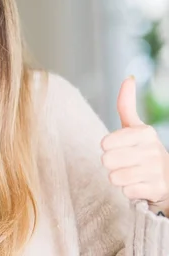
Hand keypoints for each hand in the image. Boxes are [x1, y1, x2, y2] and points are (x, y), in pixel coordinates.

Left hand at [101, 76, 168, 213]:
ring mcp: (156, 170)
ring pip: (115, 177)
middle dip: (111, 164)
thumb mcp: (135, 127)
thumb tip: (129, 78)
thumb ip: (127, 104)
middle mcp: (153, 149)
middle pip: (107, 161)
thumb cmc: (143, 150)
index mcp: (145, 132)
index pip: (106, 143)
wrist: (167, 178)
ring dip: (119, 178)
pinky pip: (125, 191)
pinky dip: (128, 191)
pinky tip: (139, 185)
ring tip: (132, 174)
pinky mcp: (157, 189)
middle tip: (125, 163)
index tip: (119, 147)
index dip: (107, 148)